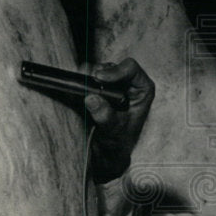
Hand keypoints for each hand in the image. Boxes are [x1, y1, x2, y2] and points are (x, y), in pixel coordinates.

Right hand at [83, 58, 154, 182]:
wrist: (108, 148)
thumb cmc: (119, 139)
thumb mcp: (114, 131)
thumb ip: (106, 116)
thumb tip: (92, 99)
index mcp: (142, 88)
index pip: (130, 69)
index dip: (114, 71)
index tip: (99, 78)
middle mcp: (127, 81)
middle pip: (110, 66)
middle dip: (96, 74)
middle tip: (85, 85)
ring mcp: (111, 82)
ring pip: (96, 69)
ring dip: (86, 78)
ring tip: (80, 91)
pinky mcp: (96, 85)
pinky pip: (85, 77)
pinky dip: (78, 83)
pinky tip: (74, 93)